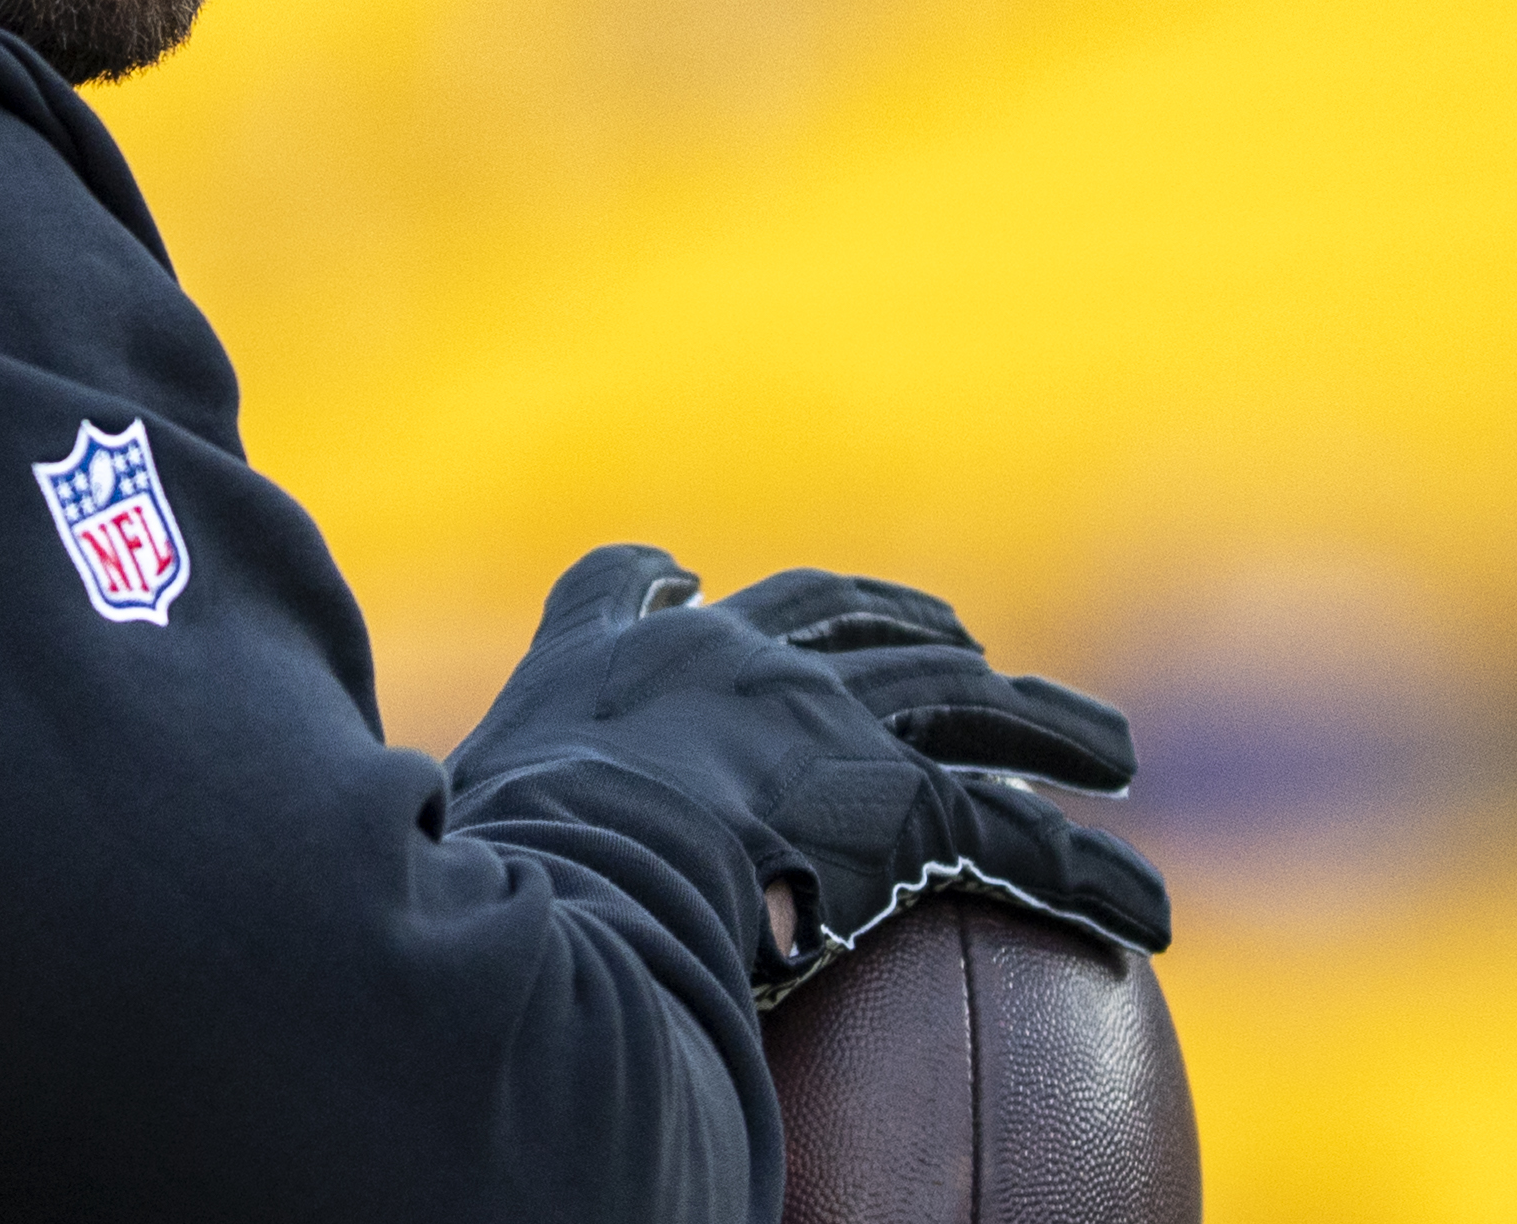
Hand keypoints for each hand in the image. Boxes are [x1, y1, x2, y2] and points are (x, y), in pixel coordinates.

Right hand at [447, 546, 1168, 987]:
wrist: (571, 845)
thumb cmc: (493, 842)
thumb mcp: (452, 792)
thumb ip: (443, 801)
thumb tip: (370, 843)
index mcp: (638, 656)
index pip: (689, 603)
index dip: (749, 604)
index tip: (744, 602)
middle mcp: (744, 663)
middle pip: (863, 628)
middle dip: (927, 640)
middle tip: (982, 660)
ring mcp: (826, 722)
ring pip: (967, 706)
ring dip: (1049, 725)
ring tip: (1115, 753)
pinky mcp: (899, 801)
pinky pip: (1015, 845)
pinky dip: (1088, 878)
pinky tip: (1147, 914)